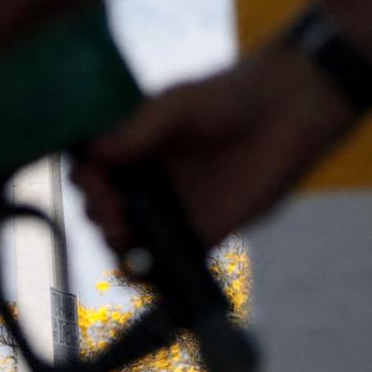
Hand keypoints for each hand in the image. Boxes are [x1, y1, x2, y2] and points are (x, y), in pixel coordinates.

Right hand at [73, 46, 357, 261]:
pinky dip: (150, 273)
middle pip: (106, 207)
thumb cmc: (227, 98)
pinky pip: (170, 262)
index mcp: (136, 144)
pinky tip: (142, 272)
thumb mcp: (177, 105)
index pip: (95, 169)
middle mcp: (150, 178)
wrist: (284, 115)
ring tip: (123, 238)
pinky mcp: (204, 235)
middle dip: (100, 214)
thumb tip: (94, 153)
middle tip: (112, 214)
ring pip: (130, 238)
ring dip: (117, 245)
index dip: (87, 181)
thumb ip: (138, 129)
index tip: (95, 185)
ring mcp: (175, 209)